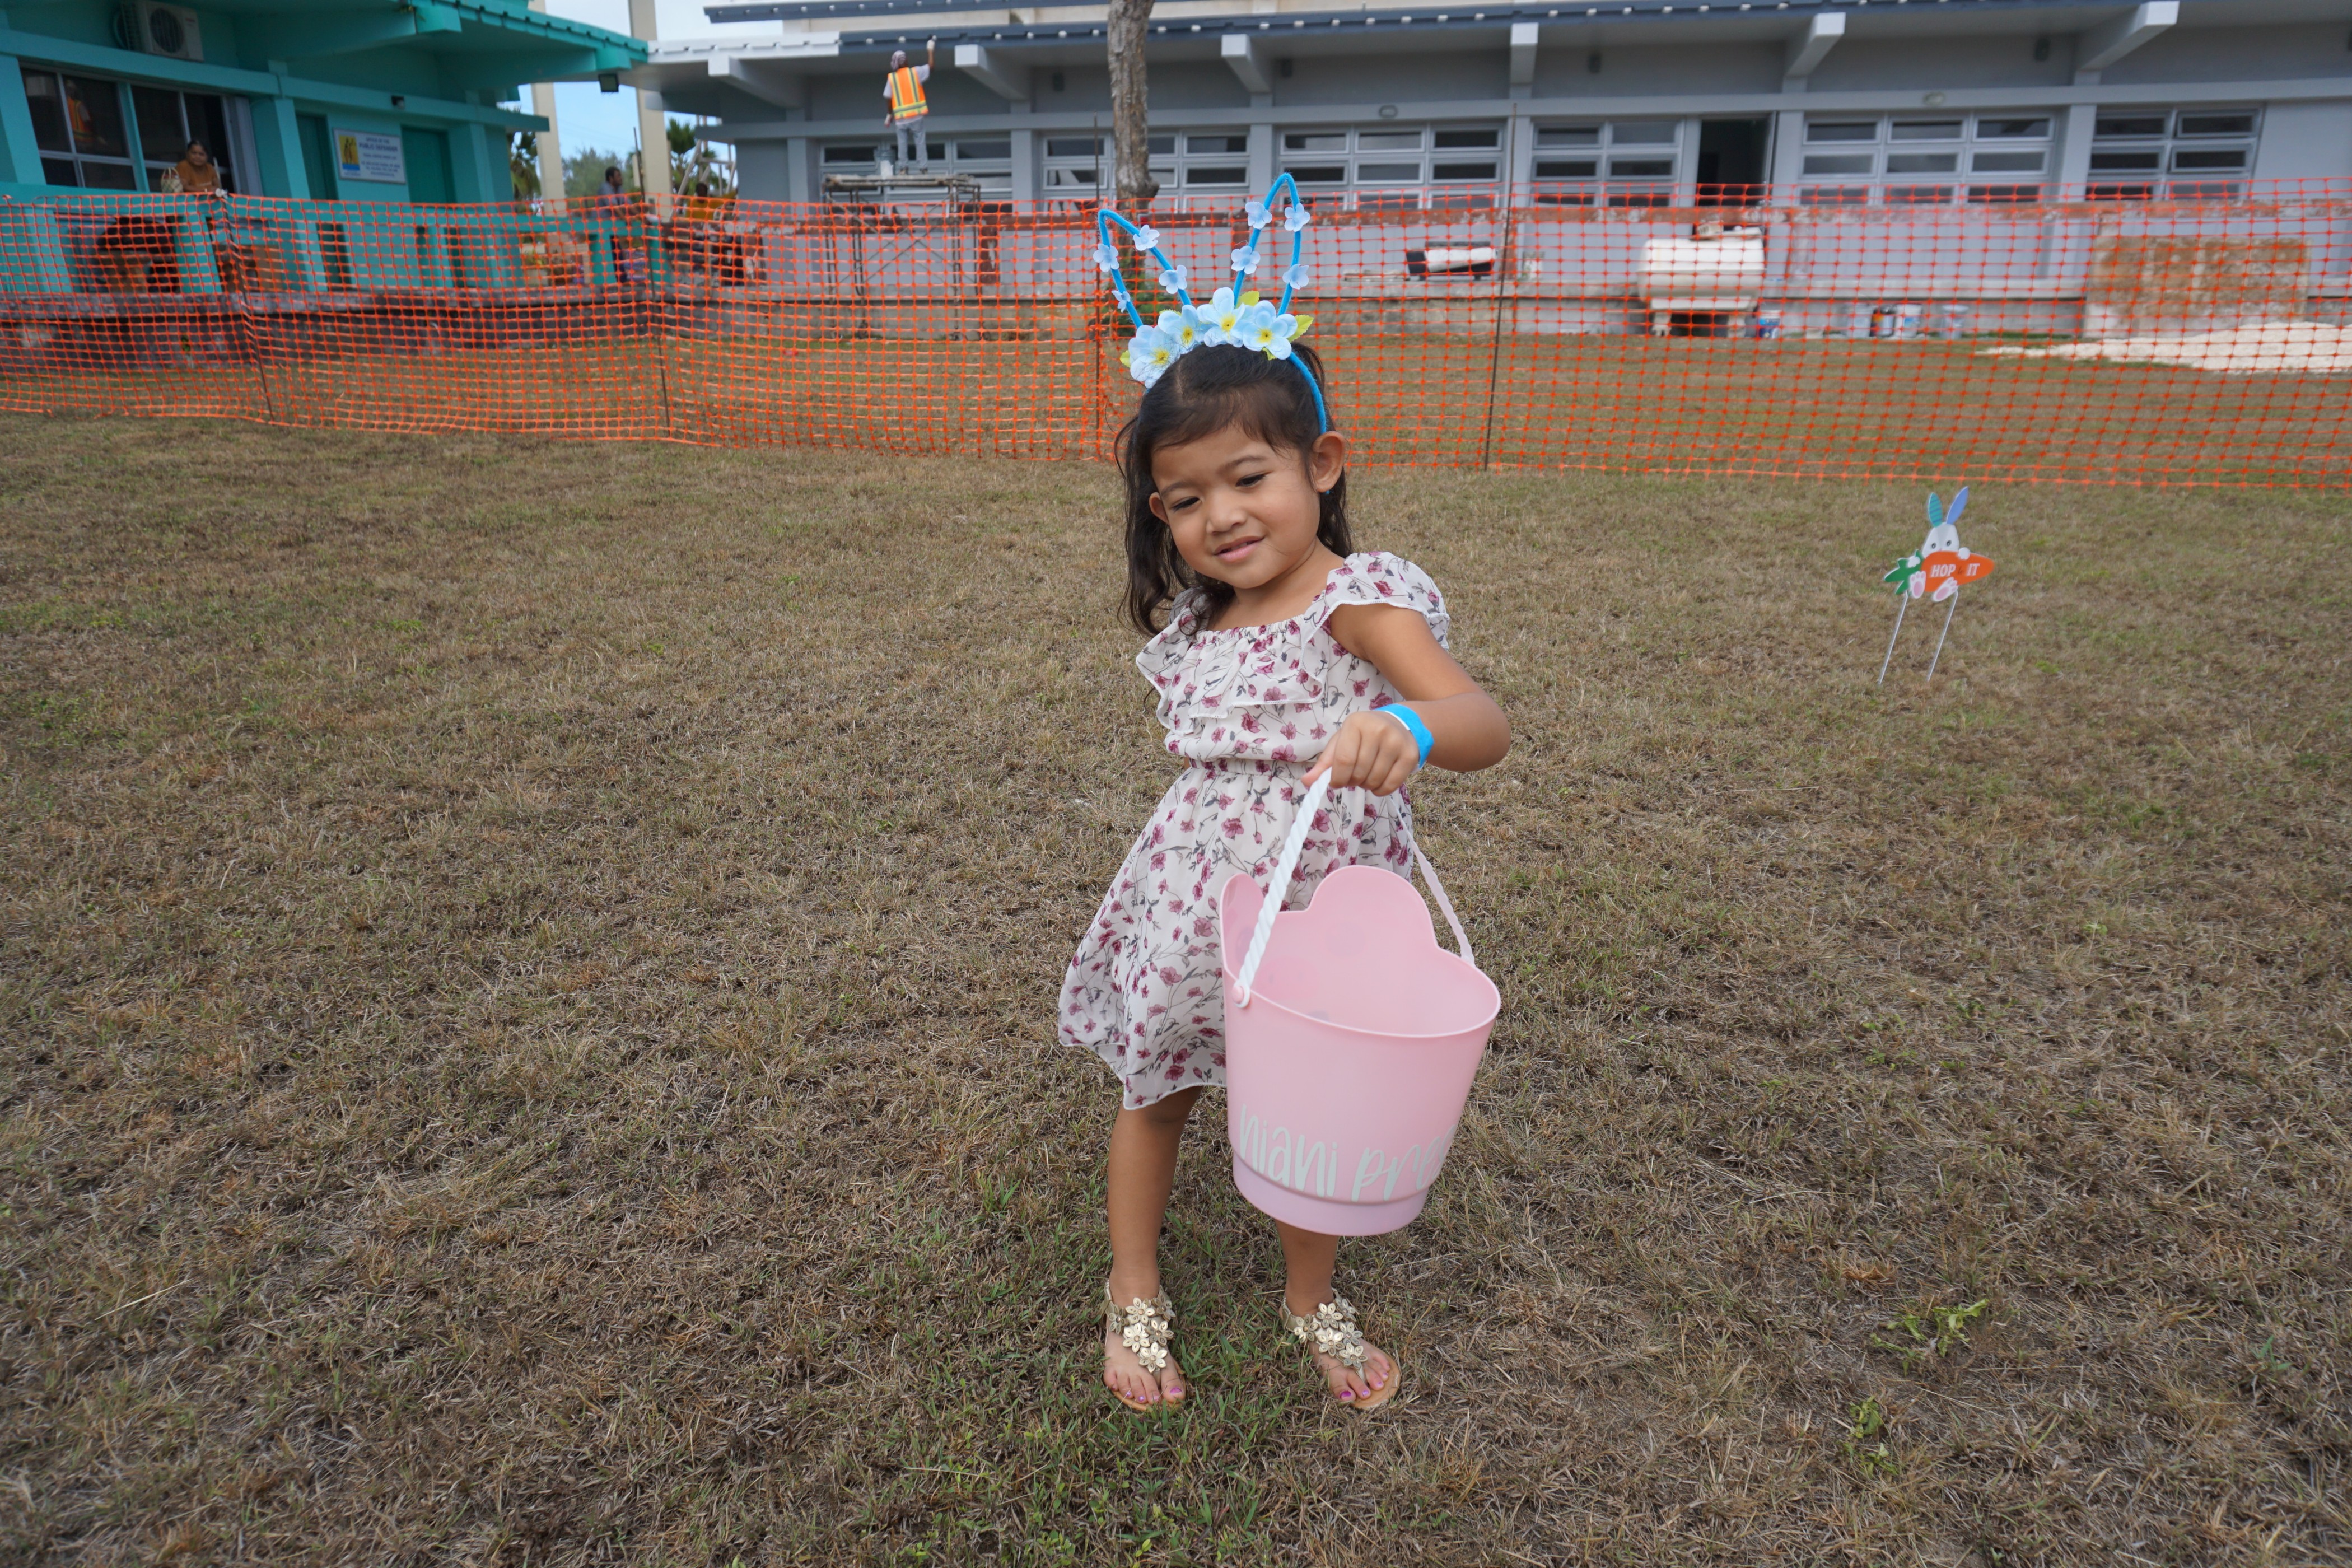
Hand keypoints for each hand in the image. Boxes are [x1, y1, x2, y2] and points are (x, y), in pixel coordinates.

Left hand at [1304, 710, 1419, 796]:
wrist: (1398, 724)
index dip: (1337, 778)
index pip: (1343, 760)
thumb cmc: (1364, 735)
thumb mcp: (1342, 741)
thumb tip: (1307, 782)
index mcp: (1355, 723)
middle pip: (1359, 773)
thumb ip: (1324, 763)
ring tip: (1367, 775)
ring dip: (1366, 786)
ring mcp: (1396, 742)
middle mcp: (1378, 730)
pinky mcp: (1410, 755)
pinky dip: (1381, 790)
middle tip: (1355, 775)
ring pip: (1374, 781)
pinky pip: (1391, 785)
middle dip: (1352, 781)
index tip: (1337, 782)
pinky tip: (1379, 781)